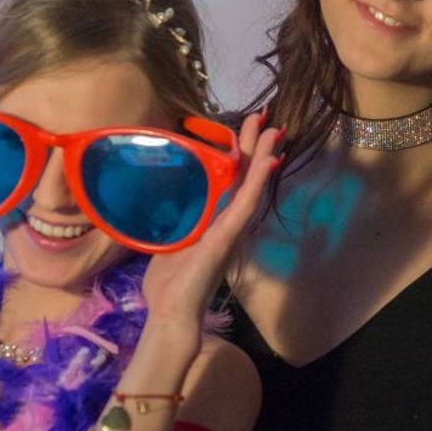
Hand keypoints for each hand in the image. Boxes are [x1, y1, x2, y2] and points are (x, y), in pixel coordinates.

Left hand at [141, 109, 282, 326]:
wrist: (171, 313)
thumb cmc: (168, 286)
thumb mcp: (169, 244)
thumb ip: (173, 225)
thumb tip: (157, 209)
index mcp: (214, 223)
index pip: (231, 183)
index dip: (239, 157)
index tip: (242, 130)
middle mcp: (228, 224)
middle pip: (245, 179)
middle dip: (254, 147)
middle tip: (264, 117)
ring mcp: (231, 230)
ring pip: (251, 187)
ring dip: (263, 157)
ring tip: (273, 129)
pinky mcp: (228, 237)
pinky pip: (246, 204)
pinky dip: (258, 181)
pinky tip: (270, 161)